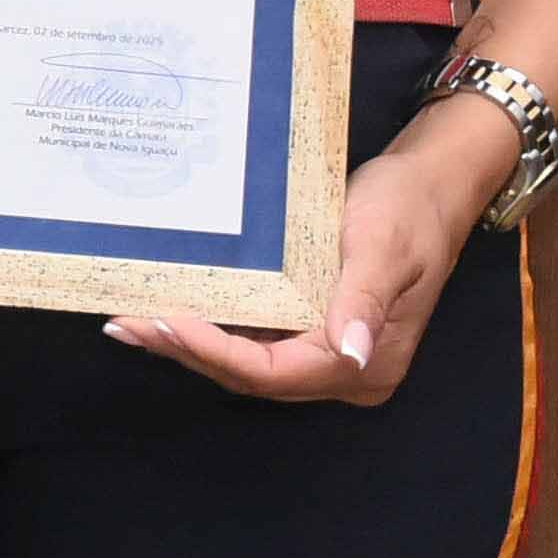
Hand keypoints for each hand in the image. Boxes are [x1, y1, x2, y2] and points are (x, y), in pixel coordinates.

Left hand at [110, 98, 517, 405]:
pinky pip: (254, 337)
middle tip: (124, 324)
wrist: (432, 184)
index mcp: (366, 362)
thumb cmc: (409, 210)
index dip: (215, 352)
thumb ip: (361, 300)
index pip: (274, 372)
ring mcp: (327, 352)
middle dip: (187, 350)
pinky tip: (169, 307)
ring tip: (130, 320)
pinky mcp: (312, 328)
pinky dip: (212, 326)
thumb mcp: (383, 248)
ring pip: (247, 360)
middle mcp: (345, 370)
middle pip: (252, 374)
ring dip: (190, 342)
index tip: (164, 323)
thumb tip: (348, 350)